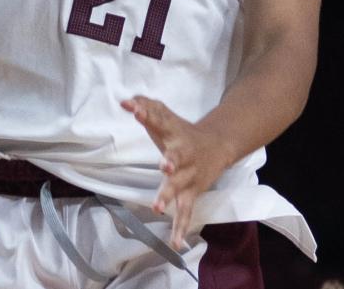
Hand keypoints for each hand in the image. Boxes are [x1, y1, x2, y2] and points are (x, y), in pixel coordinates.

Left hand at [121, 96, 227, 251]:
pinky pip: (186, 212)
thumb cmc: (182, 130)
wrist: (218, 145)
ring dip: (169, 196)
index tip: (134, 109)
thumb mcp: (166, 115)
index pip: (159, 119)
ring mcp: (189, 175)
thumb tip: (125, 100)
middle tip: (164, 167)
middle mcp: (183, 154)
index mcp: (174, 131)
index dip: (146, 114)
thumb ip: (146, 106)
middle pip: (177, 157)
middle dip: (171, 162)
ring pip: (179, 187)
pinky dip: (181, 227)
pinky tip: (175, 244)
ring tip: (157, 207)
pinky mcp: (192, 193)